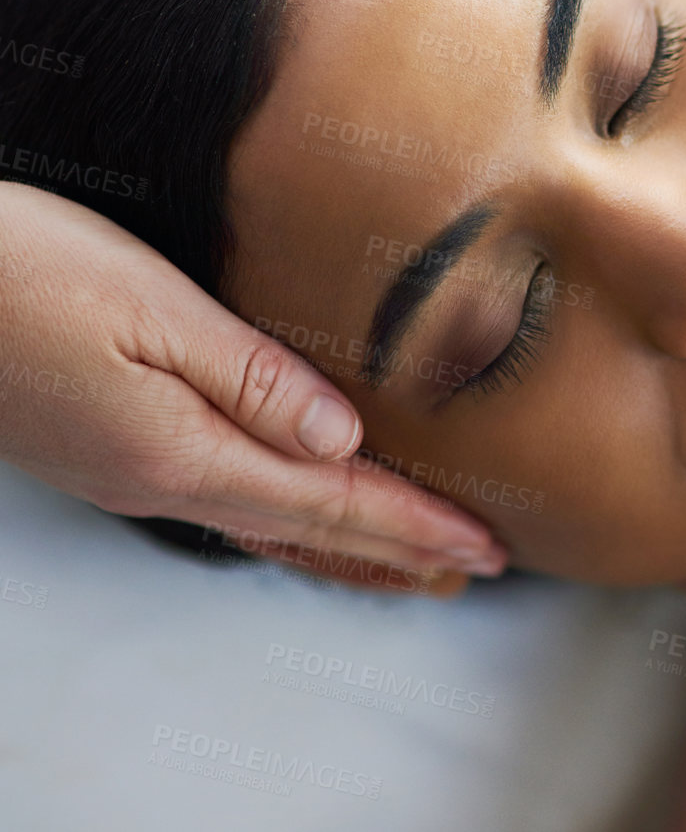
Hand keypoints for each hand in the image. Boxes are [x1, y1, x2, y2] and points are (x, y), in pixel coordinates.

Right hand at [0, 182, 505, 579]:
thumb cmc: (26, 274)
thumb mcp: (153, 311)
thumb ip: (254, 380)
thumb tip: (342, 443)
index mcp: (184, 453)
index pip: (332, 504)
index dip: (416, 526)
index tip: (486, 547)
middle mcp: (161, 482)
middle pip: (310, 530)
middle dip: (402, 549)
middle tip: (480, 565)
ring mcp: (131, 475)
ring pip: (270, 529)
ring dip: (350, 548)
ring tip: (415, 564)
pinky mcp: (111, 453)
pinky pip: (231, 508)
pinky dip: (291, 525)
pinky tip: (303, 519)